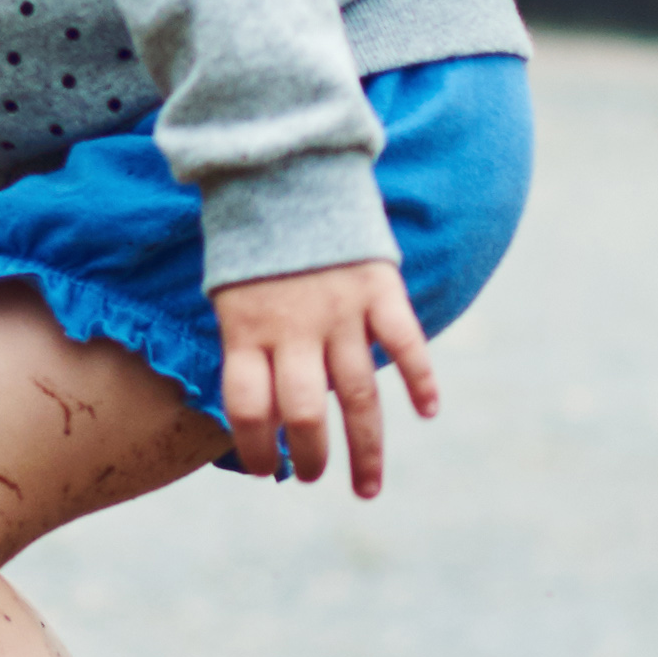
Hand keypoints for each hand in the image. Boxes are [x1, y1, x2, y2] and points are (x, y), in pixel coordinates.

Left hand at [215, 260, 441, 495]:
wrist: (285, 171)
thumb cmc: (256, 245)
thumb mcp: (231, 294)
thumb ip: (248, 345)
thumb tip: (259, 414)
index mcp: (246, 329)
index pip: (246, 406)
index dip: (255, 446)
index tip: (267, 470)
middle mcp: (293, 327)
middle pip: (302, 411)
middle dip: (311, 456)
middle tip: (316, 477)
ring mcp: (339, 310)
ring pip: (355, 393)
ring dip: (364, 446)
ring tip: (366, 485)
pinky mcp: (377, 288)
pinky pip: (404, 342)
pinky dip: (420, 379)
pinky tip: (427, 412)